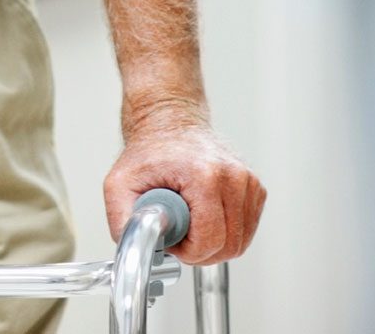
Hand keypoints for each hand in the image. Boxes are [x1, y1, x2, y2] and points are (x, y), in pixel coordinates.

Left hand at [102, 105, 264, 265]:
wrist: (170, 124)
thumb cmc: (149, 152)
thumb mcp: (119, 185)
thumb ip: (122, 221)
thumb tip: (134, 249)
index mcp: (204, 175)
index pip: (209, 240)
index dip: (187, 251)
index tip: (172, 238)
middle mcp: (233, 176)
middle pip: (228, 246)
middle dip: (201, 252)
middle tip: (179, 234)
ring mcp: (248, 182)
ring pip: (239, 243)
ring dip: (214, 244)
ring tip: (190, 223)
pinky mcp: (255, 188)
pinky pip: (245, 231)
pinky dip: (226, 233)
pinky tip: (206, 217)